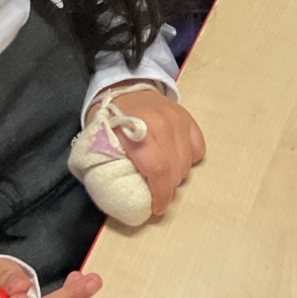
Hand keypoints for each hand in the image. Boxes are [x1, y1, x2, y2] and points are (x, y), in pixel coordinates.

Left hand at [104, 85, 204, 216]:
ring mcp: (177, 120)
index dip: (161, 195)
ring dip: (177, 175)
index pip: (159, 170)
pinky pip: (198, 149)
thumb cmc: (108, 121)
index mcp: (136, 133)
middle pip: (175, 170)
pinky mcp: (187, 118)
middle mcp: (161, 124)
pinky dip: (190, 159)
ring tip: (163, 174)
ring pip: (187, 163)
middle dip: (167, 189)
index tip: (156, 208)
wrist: (123, 88)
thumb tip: (121, 199)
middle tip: (155, 192)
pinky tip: (175, 158)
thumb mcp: (98, 144)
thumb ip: (107, 169)